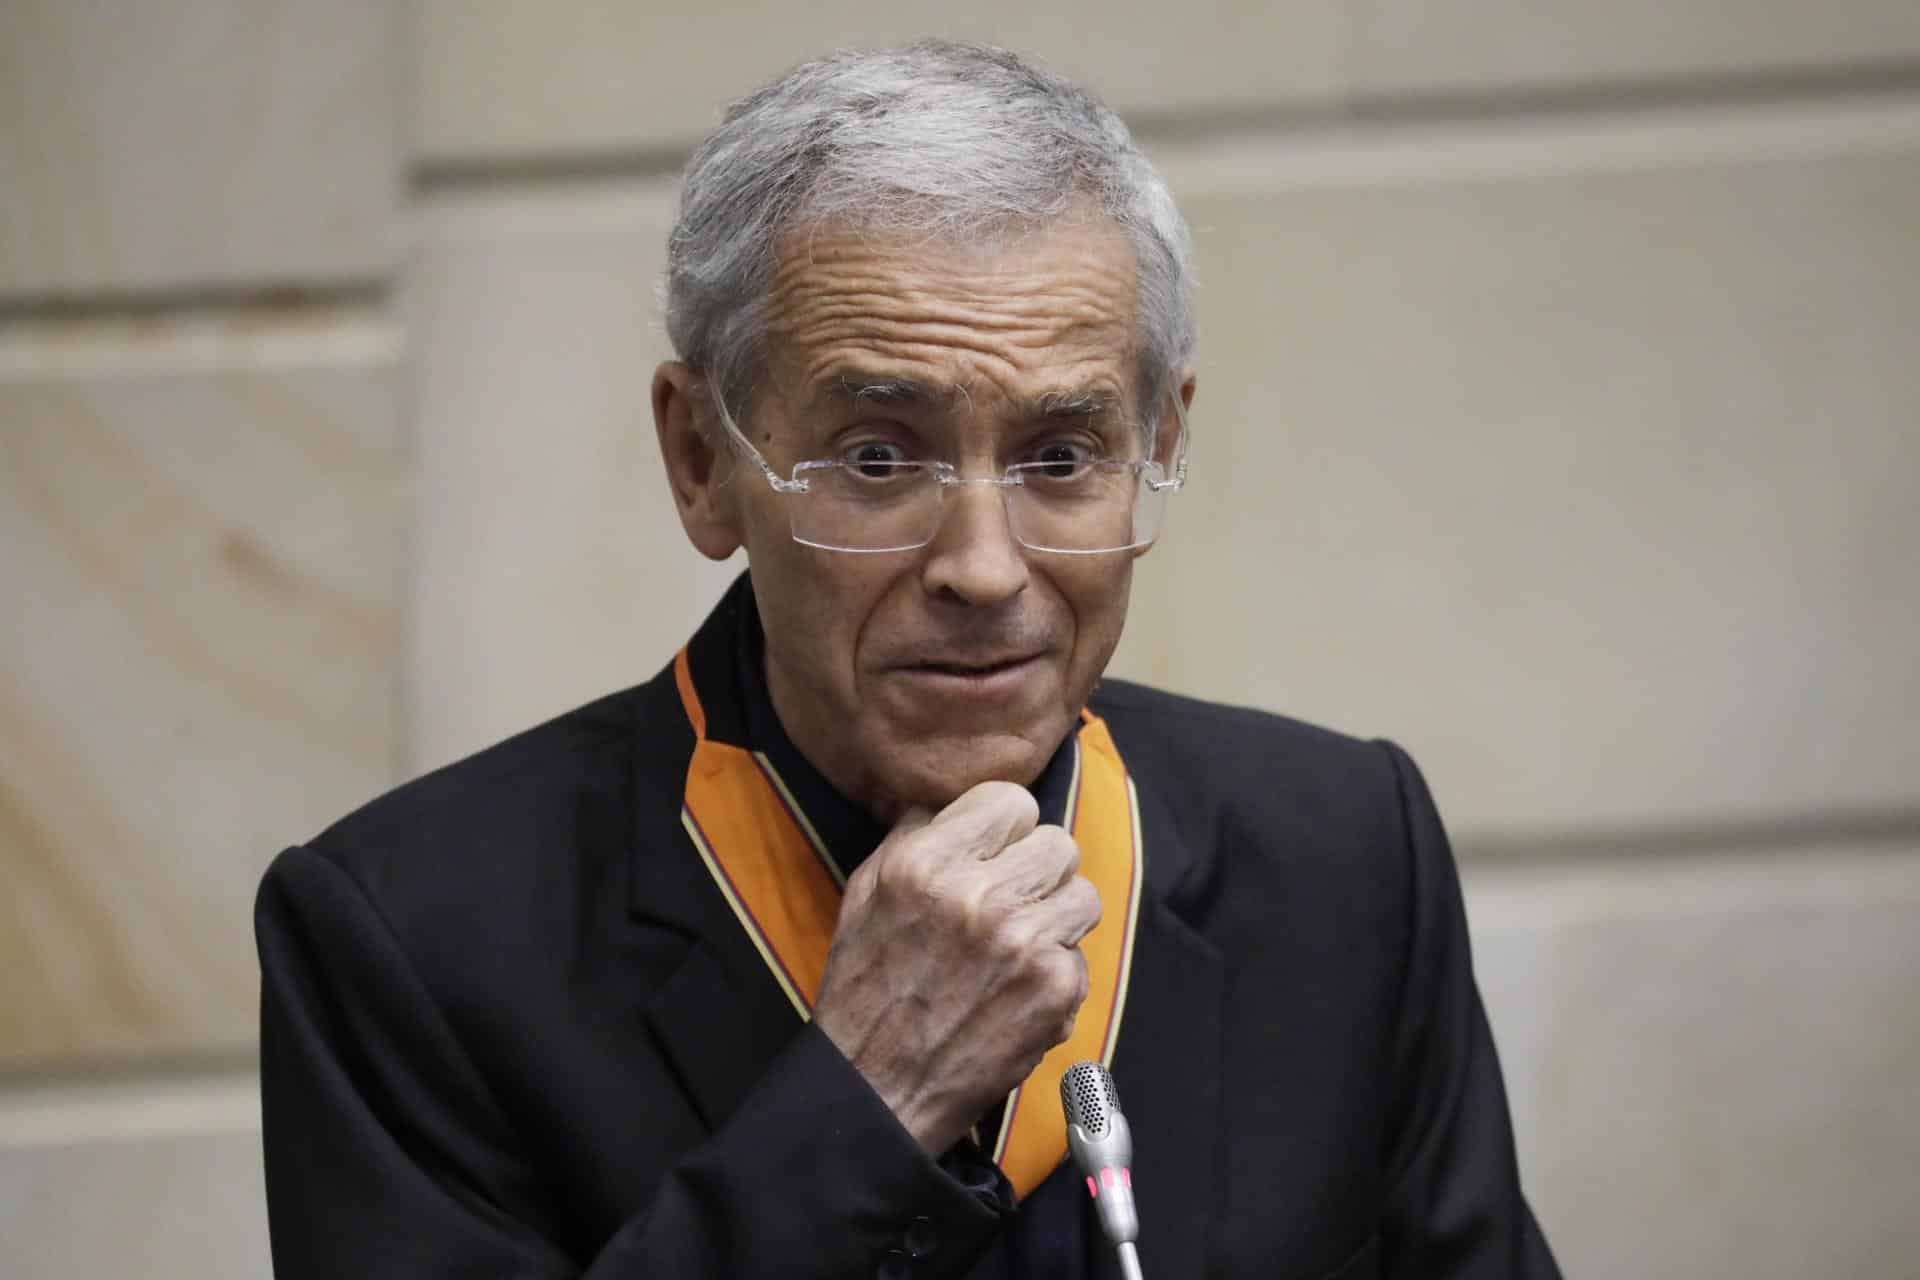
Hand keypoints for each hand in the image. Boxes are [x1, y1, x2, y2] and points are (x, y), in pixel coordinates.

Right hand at [812, 780, 1102, 1153]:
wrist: (877, 1089)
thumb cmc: (867, 990)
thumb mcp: (866, 892)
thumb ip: (913, 834)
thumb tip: (953, 798)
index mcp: (927, 863)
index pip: (1011, 800)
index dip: (1005, 827)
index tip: (995, 851)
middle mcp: (979, 895)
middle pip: (1059, 843)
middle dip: (1037, 871)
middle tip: (1010, 903)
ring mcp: (1024, 943)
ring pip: (1084, 894)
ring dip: (1057, 917)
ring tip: (1019, 945)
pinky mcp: (1054, 989)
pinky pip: (1081, 954)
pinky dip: (1056, 973)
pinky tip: (1017, 992)